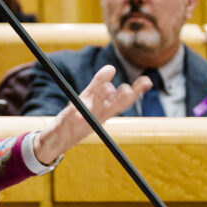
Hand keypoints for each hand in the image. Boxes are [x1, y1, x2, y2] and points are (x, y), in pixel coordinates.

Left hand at [33, 64, 147, 164]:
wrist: (58, 138)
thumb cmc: (77, 116)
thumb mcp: (88, 98)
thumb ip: (98, 83)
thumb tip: (111, 68)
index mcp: (105, 110)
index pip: (124, 101)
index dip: (136, 92)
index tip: (147, 82)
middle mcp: (97, 116)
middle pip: (113, 106)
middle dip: (121, 98)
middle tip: (128, 89)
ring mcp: (83, 120)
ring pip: (94, 110)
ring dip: (100, 101)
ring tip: (108, 90)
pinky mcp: (67, 123)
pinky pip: (71, 119)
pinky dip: (74, 115)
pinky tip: (76, 113)